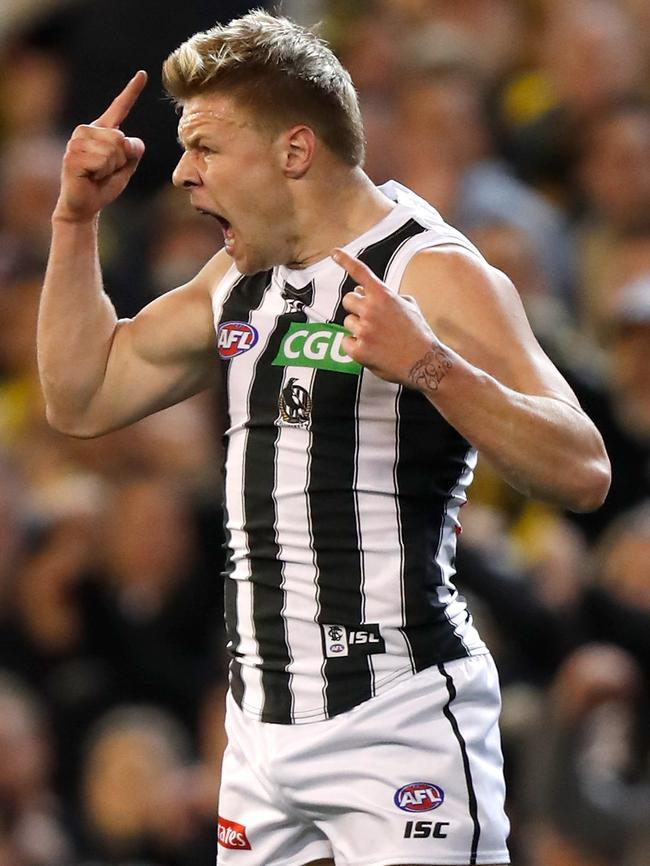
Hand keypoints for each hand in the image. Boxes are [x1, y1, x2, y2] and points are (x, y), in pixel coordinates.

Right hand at [54, 70, 146, 222]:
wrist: (84, 204)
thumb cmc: (104, 184)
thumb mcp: (127, 166)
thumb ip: (134, 150)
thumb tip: (125, 139)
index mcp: (103, 130)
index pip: (120, 107)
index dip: (131, 91)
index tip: (143, 74)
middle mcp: (88, 130)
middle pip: (121, 138)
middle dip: (121, 160)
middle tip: (106, 170)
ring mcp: (77, 141)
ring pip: (112, 150)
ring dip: (111, 167)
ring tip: (97, 173)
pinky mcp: (73, 155)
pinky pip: (101, 161)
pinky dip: (101, 173)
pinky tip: (90, 176)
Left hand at [333, 247, 449, 388]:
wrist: (424, 362)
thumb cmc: (418, 334)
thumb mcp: (409, 306)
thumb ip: (387, 296)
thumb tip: (363, 290)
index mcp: (384, 296)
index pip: (361, 273)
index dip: (345, 260)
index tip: (334, 253)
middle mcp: (371, 310)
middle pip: (348, 300)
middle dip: (356, 308)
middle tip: (371, 319)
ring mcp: (364, 330)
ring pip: (348, 322)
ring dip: (358, 329)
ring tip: (378, 338)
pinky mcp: (358, 350)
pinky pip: (346, 342)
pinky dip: (355, 346)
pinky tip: (371, 349)